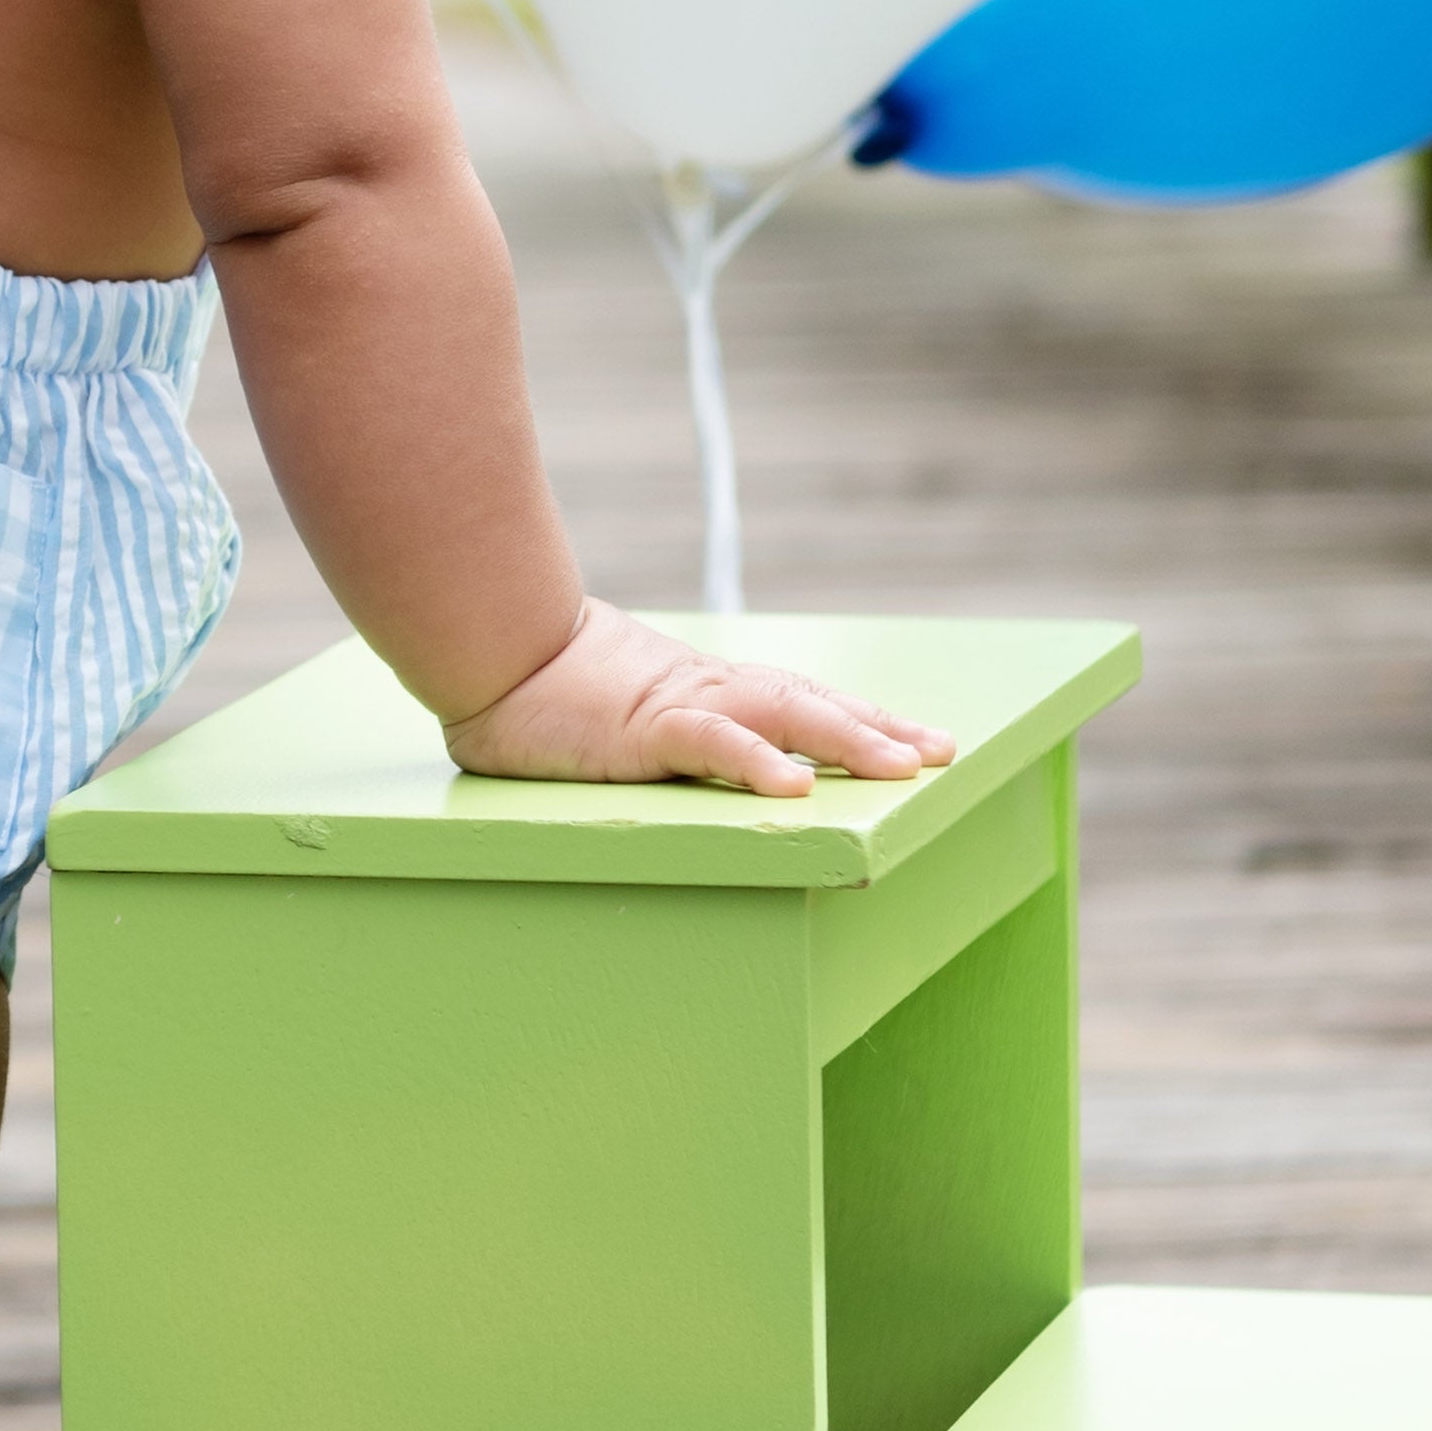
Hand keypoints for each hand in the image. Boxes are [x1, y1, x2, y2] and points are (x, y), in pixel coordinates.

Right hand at [441, 599, 955, 798]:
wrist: (490, 646)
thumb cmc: (545, 686)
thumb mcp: (623, 714)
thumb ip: (667, 730)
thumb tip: (699, 748)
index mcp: (707, 690)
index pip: (801, 702)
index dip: (861, 718)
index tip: (919, 738)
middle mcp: (709, 690)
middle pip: (810, 705)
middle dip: (877, 728)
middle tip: (941, 752)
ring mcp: (680, 705)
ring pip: (780, 717)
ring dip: (845, 739)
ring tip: (902, 765)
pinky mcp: (642, 728)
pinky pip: (710, 743)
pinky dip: (756, 761)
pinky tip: (795, 784)